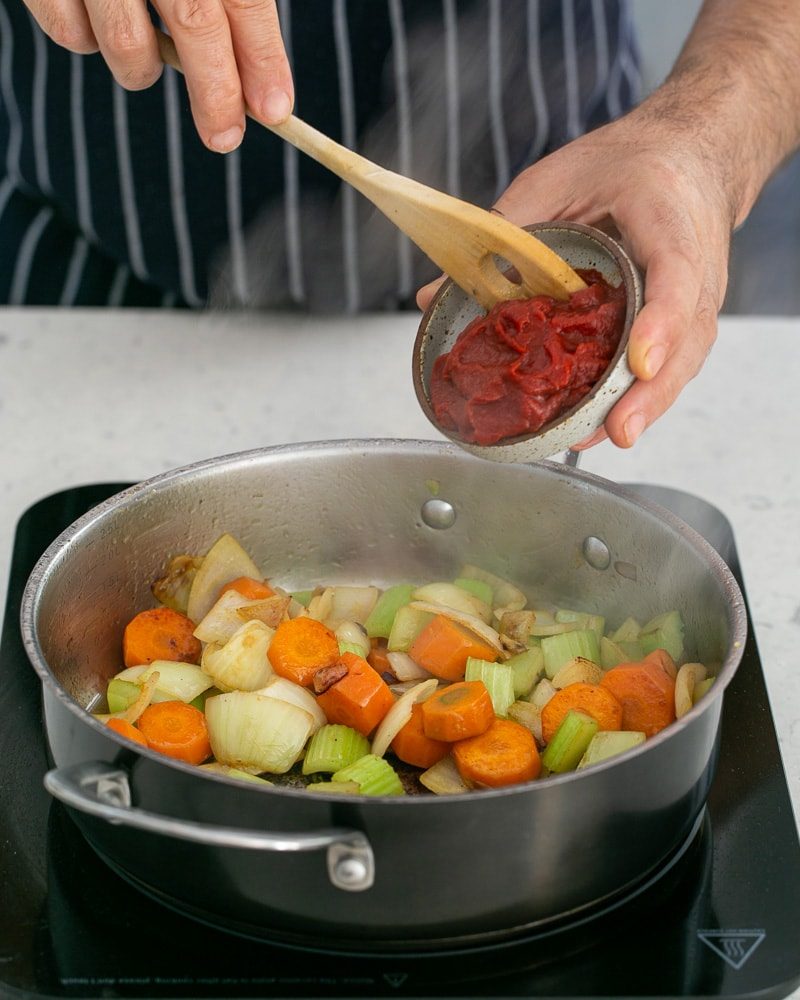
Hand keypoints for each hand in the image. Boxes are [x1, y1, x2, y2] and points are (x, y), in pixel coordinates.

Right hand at [24, 0, 293, 151]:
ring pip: (129, 43)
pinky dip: (86, 40)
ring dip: (141, 69)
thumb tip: (259, 89)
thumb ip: (223, 5)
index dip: (262, 58)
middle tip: (225, 138)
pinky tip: (90, 15)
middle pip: (196, 22)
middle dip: (217, 93)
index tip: (274, 110)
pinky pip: (72, 35)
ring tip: (143, 55)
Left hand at [417, 107, 734, 449]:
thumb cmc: (626, 162)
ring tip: (605, 438)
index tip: (639, 361)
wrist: (687, 155)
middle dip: (653, 390)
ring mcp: (699, 295)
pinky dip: (640, 396)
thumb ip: (503, 235)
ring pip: (685, 359)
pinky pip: (672, 363)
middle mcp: (697, 260)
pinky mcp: (686, 320)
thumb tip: (435, 297)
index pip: (676, 272)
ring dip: (647, 405)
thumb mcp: (557, 180)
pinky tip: (602, 424)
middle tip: (618, 431)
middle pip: (689, 335)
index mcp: (666, 212)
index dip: (662, 320)